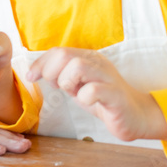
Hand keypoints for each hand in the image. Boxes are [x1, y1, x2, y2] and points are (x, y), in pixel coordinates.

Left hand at [26, 47, 166, 141]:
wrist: (135, 115)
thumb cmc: (103, 100)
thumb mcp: (77, 85)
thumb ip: (60, 75)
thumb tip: (36, 72)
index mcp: (87, 57)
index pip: (57, 51)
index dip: (40, 64)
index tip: (31, 77)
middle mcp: (97, 63)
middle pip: (64, 55)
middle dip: (51, 72)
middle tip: (57, 87)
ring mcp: (108, 77)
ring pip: (78, 66)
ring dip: (67, 82)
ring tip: (74, 93)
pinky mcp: (115, 95)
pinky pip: (93, 90)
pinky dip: (84, 97)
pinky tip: (88, 101)